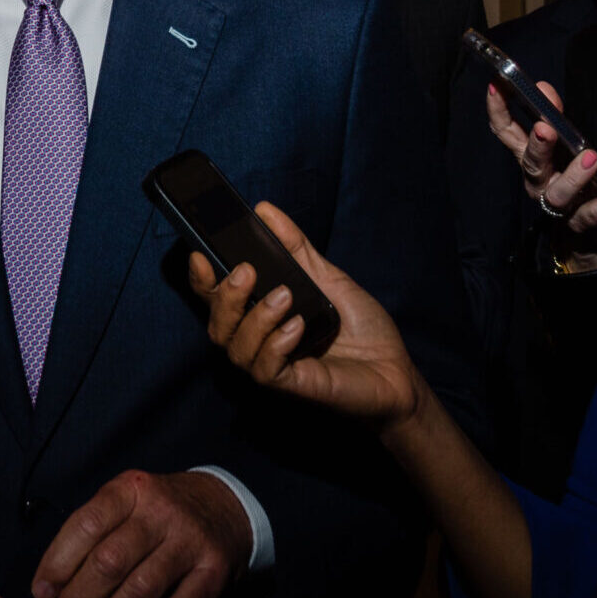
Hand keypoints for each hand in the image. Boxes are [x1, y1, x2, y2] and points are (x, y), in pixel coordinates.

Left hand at [32, 470, 249, 597]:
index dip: (57, 563)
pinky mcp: (214, 573)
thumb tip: (50, 586)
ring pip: (141, 591)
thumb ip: (93, 532)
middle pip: (110, 562)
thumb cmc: (157, 512)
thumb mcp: (126, 501)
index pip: (86, 524)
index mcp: (131, 489)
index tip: (41, 594)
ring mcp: (191, 542)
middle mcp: (162, 511)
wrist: (224, 507)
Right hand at [185, 202, 422, 428]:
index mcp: (261, 317)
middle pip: (217, 326)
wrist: (396, 370)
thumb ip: (295, 248)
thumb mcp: (327, 277)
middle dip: (225, 297)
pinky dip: (275, 345)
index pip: (217, 301)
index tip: (200, 255)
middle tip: (248, 271)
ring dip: (256, 318)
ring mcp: (275, 367)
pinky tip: (297, 328)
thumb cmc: (362, 328)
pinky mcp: (293, 386)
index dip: (201, 281)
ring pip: (236, 349)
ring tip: (285, 297)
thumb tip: (265, 210)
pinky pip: (265, 370)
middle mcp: (261, 343)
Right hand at [483, 83, 596, 237]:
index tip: (496, 86)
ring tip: (591, 158)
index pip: (506, 133)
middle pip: (531, 165)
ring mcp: (559, 205)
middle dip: (537, 146)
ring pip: (559, 194)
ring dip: (573, 175)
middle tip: (546, 129)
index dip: (498, 110)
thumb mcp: (563, 145)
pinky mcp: (581, 223)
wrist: (587, 235)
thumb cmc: (572, 178)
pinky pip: (594, 213)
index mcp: (530, 158)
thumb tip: (543, 88)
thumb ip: (554, 116)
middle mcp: (538, 182)